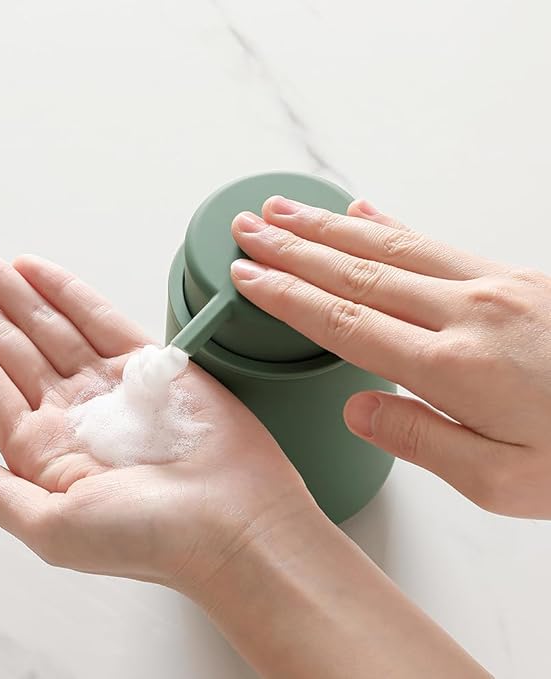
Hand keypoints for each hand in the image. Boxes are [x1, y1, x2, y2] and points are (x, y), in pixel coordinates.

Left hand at [0, 240, 312, 588]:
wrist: (235, 522)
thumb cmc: (153, 538)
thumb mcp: (57, 531)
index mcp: (43, 450)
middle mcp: (71, 411)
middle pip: (4, 342)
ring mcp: (109, 384)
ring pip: (45, 323)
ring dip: (6, 286)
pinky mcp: (150, 365)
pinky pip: (100, 317)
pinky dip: (67, 291)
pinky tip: (34, 270)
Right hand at [231, 197, 550, 518]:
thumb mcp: (499, 481)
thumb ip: (419, 439)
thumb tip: (358, 406)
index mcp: (454, 367)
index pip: (346, 322)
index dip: (289, 297)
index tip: (247, 275)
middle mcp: (468, 312)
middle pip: (357, 271)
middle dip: (294, 249)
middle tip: (248, 228)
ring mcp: (494, 285)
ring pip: (391, 245)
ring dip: (329, 227)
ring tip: (285, 211)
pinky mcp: (514, 275)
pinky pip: (435, 240)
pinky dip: (389, 224)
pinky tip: (362, 212)